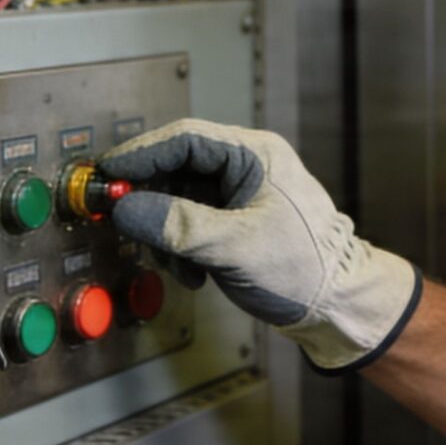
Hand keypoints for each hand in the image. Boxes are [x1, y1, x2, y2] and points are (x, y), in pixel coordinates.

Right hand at [99, 120, 421, 370]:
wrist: (337, 305)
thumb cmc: (305, 267)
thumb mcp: (236, 245)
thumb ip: (179, 225)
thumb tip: (126, 209)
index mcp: (254, 155)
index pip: (184, 139)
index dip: (141, 154)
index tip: (107, 173)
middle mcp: (245, 169)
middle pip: (177, 168)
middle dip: (150, 201)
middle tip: (123, 221)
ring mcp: (239, 197)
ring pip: (178, 200)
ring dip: (166, 233)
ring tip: (175, 263)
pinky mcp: (234, 224)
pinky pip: (190, 225)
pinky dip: (181, 248)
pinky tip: (193, 274)